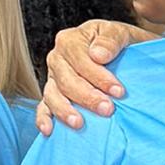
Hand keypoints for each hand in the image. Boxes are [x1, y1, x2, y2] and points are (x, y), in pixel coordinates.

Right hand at [36, 19, 133, 133]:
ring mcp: (53, 78)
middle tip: (107, 110)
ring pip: (53, 95)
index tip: (118, 91)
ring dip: (65, 110)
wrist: (121, 54)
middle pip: (66, 80)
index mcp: (70, 40)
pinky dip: (44, 118)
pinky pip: (43, 107)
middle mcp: (57, 58)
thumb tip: (98, 55)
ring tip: (79, 124)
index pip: (80, 60)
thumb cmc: (119, 44)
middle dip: (87, 97)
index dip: (99, 77)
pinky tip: (48, 130)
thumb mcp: (121, 34)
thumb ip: (111, 40)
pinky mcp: (52, 95)